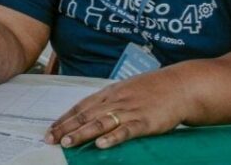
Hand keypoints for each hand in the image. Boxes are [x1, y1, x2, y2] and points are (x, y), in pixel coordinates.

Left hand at [45, 69, 192, 148]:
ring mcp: (130, 110)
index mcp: (110, 92)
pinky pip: (126, 130)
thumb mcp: (127, 89)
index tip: (50, 130)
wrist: (180, 85)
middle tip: (50, 139)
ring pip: (101, 122)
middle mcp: (116, 100)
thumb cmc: (154, 88)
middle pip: (87, 115)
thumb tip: (91, 113)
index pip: (82, 106)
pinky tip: (101, 144)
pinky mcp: (145, 121)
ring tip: (68, 142)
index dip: (65, 118)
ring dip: (83, 133)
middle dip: (67, 128)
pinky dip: (113, 138)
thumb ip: (109, 100)